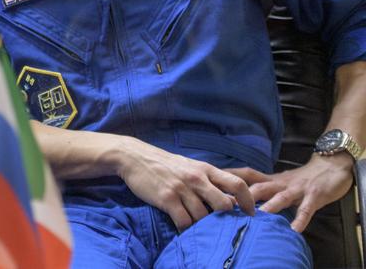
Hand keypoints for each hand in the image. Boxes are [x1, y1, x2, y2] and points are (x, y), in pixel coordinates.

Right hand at [115, 139, 254, 230]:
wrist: (135, 157)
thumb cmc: (165, 164)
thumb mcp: (191, 166)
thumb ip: (210, 180)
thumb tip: (230, 199)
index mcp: (206, 169)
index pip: (237, 184)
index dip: (248, 201)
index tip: (250, 214)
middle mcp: (197, 178)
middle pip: (223, 204)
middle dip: (226, 218)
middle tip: (223, 226)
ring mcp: (181, 189)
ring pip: (203, 216)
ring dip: (203, 226)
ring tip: (200, 228)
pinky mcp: (166, 198)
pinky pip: (183, 221)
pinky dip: (186, 228)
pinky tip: (183, 228)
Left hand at [228, 153, 353, 231]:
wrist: (332, 166)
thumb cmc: (302, 178)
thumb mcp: (279, 181)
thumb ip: (262, 188)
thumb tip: (238, 197)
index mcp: (271, 179)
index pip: (246, 175)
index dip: (228, 177)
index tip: (210, 183)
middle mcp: (281, 183)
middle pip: (258, 187)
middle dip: (242, 197)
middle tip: (227, 207)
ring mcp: (297, 189)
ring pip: (280, 197)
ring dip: (268, 207)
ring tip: (257, 218)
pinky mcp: (314, 196)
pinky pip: (306, 210)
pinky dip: (300, 219)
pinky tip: (294, 229)